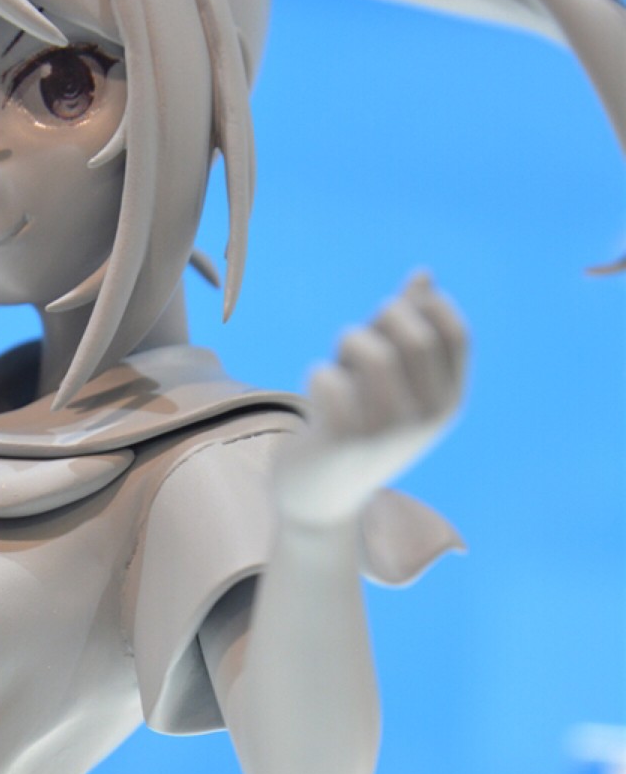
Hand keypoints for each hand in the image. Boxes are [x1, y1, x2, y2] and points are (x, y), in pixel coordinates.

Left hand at [274, 273, 467, 529]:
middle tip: (355, 342)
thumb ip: (409, 328)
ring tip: (335, 364)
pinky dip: (318, 373)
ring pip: (370, 350)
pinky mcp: (347, 440)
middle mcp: (429, 417)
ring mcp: (390, 431)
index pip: (456, 332)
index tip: (391, 317)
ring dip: (346, 343)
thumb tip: (423, 275)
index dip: (421, 308)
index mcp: (450, 400)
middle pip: (412, 335)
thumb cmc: (357, 426)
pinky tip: (316, 395)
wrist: (322, 498)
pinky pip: (328, 377)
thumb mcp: (393, 381)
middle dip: (378, 321)